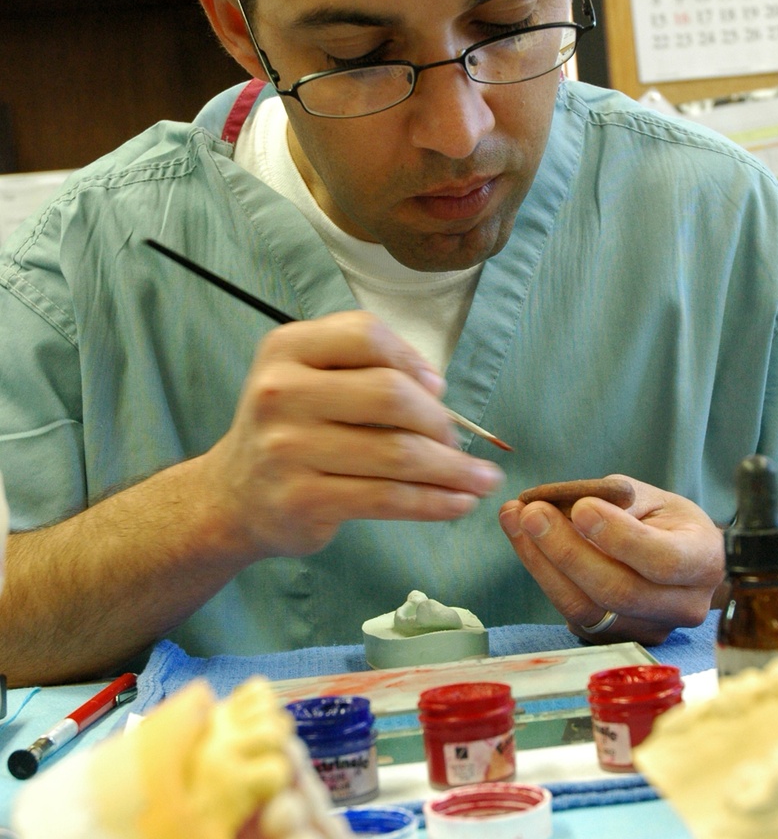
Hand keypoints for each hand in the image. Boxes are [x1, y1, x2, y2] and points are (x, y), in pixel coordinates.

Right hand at [200, 311, 503, 559]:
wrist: (233, 496)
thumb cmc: (290, 431)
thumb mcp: (307, 380)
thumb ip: (364, 371)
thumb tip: (437, 390)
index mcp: (286, 349)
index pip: (366, 336)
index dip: (412, 360)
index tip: (437, 388)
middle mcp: (280, 392)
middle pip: (389, 395)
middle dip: (439, 421)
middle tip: (458, 442)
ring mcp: (287, 448)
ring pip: (396, 453)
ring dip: (452, 469)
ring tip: (481, 479)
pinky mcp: (302, 498)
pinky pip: (387, 498)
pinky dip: (434, 501)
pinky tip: (459, 502)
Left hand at [498, 475, 724, 644]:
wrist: (678, 561)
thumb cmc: (666, 523)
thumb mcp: (653, 498)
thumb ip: (617, 499)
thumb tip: (566, 504)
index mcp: (703, 562)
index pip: (664, 561)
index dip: (620, 538)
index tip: (581, 508)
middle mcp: (683, 606)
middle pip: (619, 591)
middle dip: (568, 550)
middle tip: (532, 512)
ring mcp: (648, 631)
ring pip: (588, 608)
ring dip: (543, 563)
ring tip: (516, 520)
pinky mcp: (614, 640)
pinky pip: (572, 614)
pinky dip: (543, 575)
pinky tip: (524, 541)